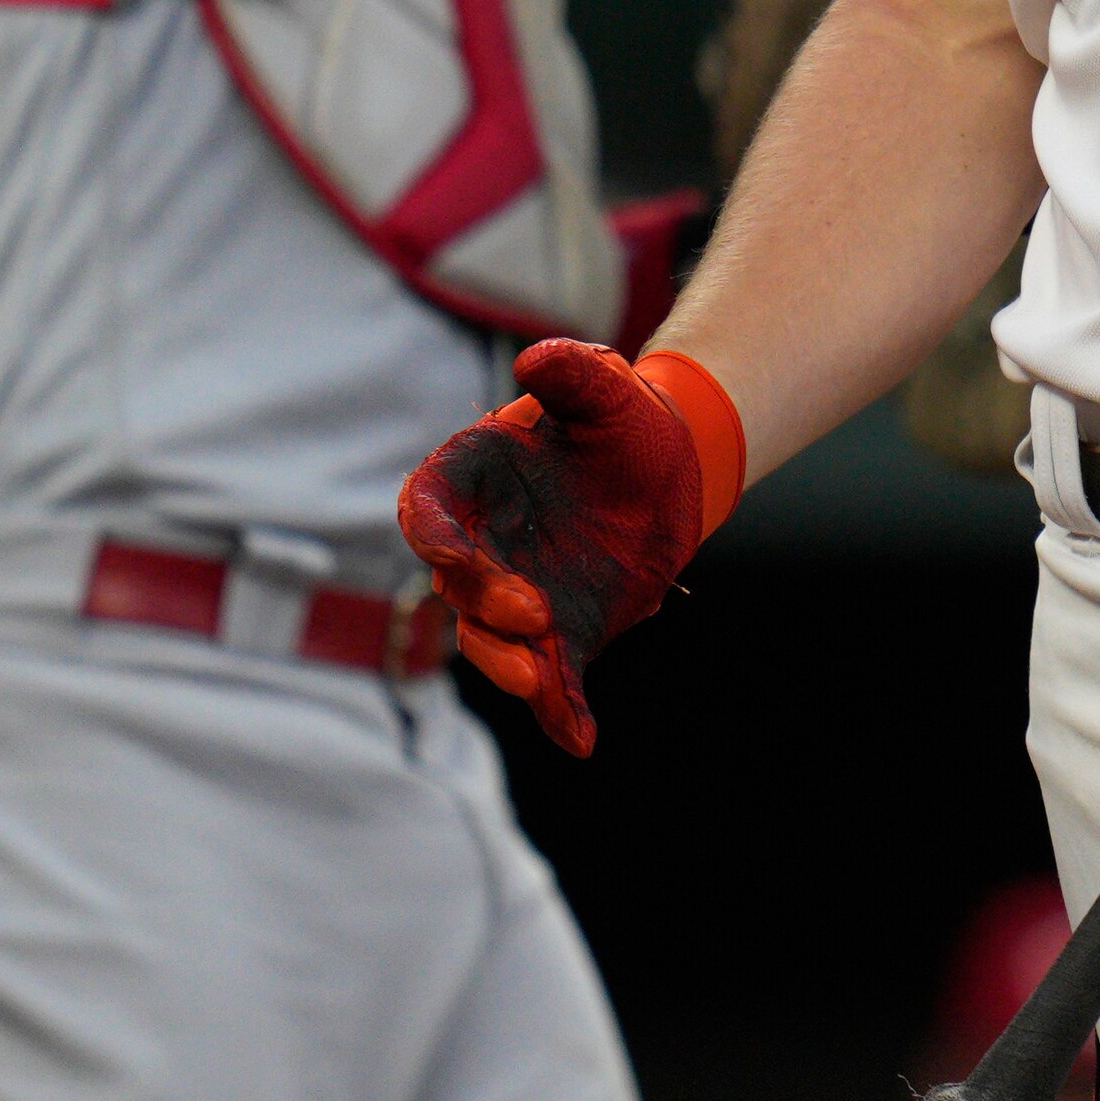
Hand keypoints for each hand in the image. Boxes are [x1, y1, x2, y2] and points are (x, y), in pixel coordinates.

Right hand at [396, 339, 710, 756]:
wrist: (671, 467)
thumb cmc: (623, 420)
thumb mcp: (607, 388)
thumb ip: (573, 374)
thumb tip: (537, 361)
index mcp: (474, 479)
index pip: (428, 511)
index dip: (433, 536)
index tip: (448, 556)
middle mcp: (484, 544)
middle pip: (458, 586)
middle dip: (484, 605)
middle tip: (533, 614)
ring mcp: (517, 593)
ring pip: (492, 640)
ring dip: (507, 664)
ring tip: (538, 683)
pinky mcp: (561, 633)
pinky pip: (553, 679)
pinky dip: (561, 712)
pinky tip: (581, 738)